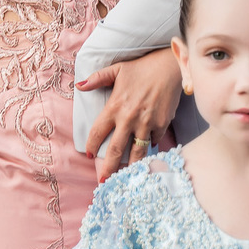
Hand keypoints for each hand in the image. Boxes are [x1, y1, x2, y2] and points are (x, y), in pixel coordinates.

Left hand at [80, 49, 181, 178]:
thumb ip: (97, 79)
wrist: (169, 67)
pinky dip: (150, 146)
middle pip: (116, 150)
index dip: (92, 145)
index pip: (98, 132)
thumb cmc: (142, 68)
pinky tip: (147, 152)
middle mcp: (129, 118)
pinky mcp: (162, 124)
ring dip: (130, 167)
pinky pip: (154, 141)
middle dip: (108, 168)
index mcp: (115, 107)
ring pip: (137, 152)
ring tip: (127, 179)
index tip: (90, 155)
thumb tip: (80, 86)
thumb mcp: (117, 70)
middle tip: (103, 181)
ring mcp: (147, 123)